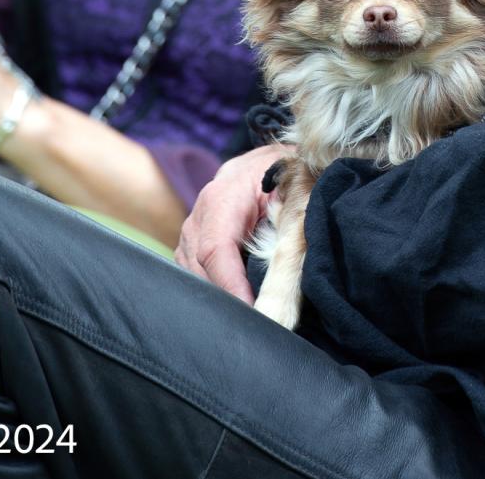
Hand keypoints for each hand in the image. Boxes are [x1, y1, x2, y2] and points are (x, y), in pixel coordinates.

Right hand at [175, 143, 290, 301]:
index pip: (216, 250)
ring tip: (253, 313)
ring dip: (221, 296)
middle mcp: (198, 216)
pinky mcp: (190, 245)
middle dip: (228, 299)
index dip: (231, 285)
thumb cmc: (281, 173)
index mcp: (222, 198)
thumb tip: (292, 259)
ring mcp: (190, 232)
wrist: (261, 163)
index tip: (252, 311)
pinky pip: (196, 275)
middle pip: (202, 270)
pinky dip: (216, 289)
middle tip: (261, 321)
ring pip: (195, 276)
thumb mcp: (294, 187)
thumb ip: (291, 219)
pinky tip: (240, 299)